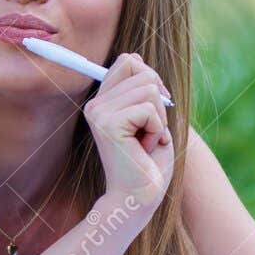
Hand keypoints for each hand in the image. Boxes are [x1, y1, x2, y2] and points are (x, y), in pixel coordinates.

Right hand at [83, 53, 173, 214]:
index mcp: (102, 101)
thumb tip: (137, 58)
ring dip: (158, 118)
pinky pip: (149, 109)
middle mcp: (96, 105)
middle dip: (158, 101)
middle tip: (150, 131)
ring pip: (149, 89)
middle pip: (141, 70)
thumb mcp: (149, 118)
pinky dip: (156, 129)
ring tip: (146, 141)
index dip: (151, 77)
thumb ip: (142, 90)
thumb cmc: (148, 163)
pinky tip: (144, 148)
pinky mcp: (109, 124)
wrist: (138, 197)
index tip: (157, 107)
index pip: (128, 60)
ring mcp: (100, 113)